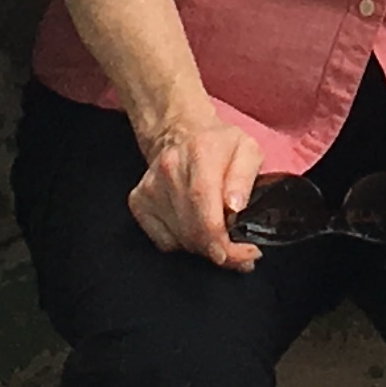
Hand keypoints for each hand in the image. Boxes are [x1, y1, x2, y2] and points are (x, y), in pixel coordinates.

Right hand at [128, 111, 264, 270]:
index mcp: (200, 154)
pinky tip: (195, 227)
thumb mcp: (247, 150)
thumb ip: (245, 179)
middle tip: (239, 251)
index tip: (242, 255)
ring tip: (219, 235)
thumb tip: (234, 208)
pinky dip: (183, 243)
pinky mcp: (138, 202)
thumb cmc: (218, 144)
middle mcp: (170, 170)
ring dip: (204, 247)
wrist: (179, 131)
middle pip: (192, 230)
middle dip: (220, 250)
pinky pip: (164, 241)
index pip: (204, 205)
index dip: (221, 240)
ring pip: (179, 240)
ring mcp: (150, 188)